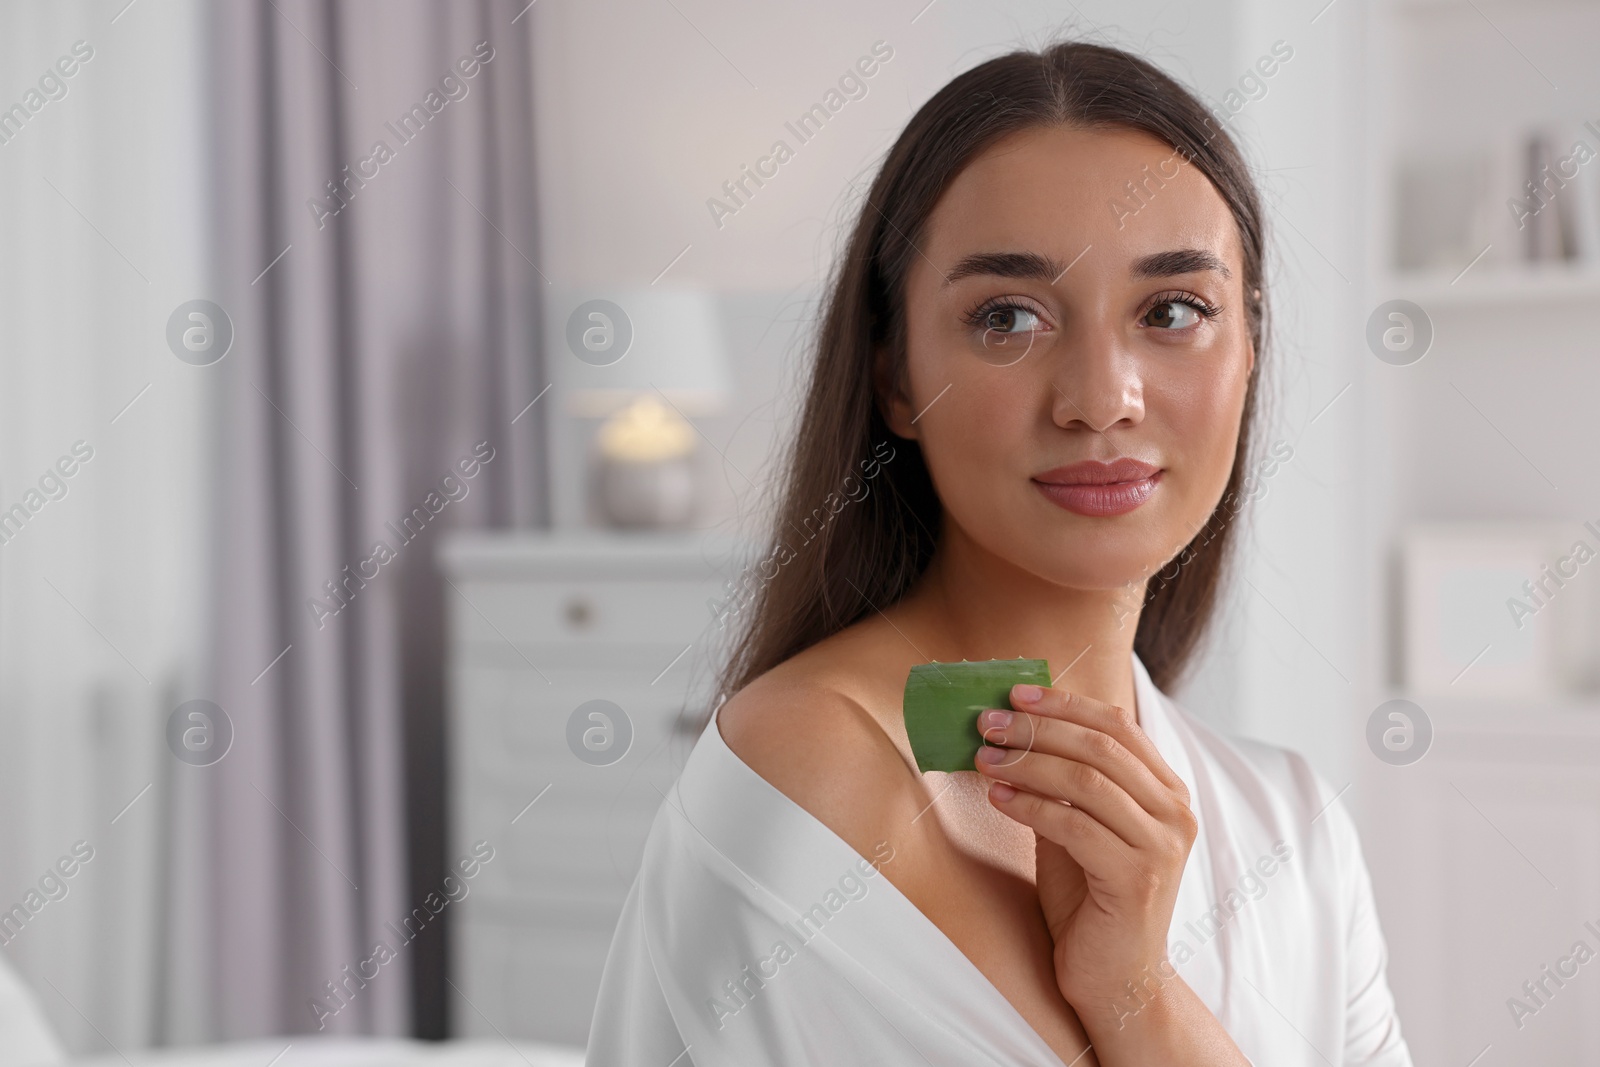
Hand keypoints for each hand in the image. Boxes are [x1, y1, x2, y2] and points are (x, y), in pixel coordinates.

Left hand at [973, 683, 1196, 1016]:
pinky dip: (1030, 806)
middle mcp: (1176, 813)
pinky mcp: (1137, 879)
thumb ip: (1062, 782)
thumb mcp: (1077, 827)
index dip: (1064, 704)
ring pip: (1087, 781)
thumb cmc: (1091, 900)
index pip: (1118, 726)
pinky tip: (997, 797)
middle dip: (1039, 728)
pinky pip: (1074, 825)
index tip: (1015, 694)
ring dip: (1028, 763)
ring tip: (984, 757)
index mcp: (1168, 792)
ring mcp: (1161, 846)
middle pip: (1101, 746)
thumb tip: (1012, 729)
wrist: (1116, 980)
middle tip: (988, 721)